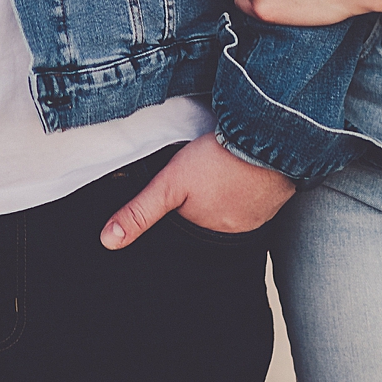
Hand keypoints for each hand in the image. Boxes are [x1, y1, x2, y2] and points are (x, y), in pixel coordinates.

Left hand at [99, 132, 294, 248]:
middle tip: (201, 185)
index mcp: (206, 234)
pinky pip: (255, 202)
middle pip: (210, 224)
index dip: (180, 220)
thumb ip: (140, 211)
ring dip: (226, 200)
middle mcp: (233, 234)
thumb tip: (108, 241)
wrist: (268, 140)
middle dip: (204, 210)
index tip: (180, 206)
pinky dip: (247, 191)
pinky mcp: (273, 199)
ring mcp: (257, 218)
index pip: (186, 236)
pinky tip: (241, 175)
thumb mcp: (169, 183)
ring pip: (233, 212)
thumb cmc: (218, 161)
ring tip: (218, 179)